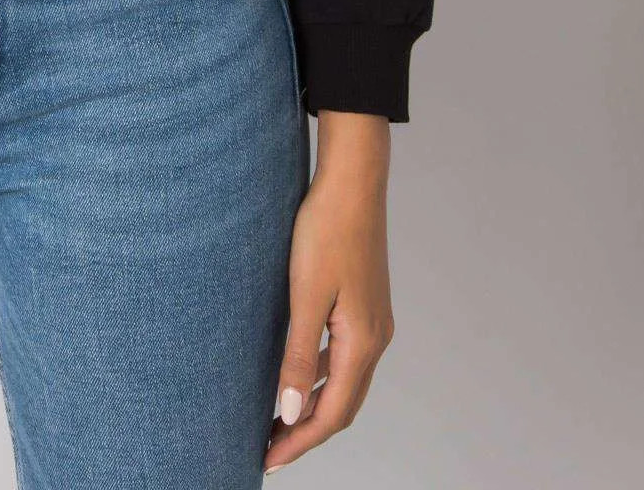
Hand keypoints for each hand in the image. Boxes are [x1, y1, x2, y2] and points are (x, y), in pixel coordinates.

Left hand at [264, 111, 394, 473]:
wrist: (353, 182)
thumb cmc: (326, 231)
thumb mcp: (305, 295)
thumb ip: (297, 356)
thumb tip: (289, 414)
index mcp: (362, 343)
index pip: (331, 413)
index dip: (300, 441)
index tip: (268, 459)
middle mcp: (375, 339)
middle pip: (342, 405)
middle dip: (307, 432)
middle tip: (269, 449)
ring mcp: (374, 323)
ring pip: (344, 383)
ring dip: (313, 407)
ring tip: (278, 422)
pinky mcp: (365, 306)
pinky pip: (344, 358)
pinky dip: (321, 378)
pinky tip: (298, 376)